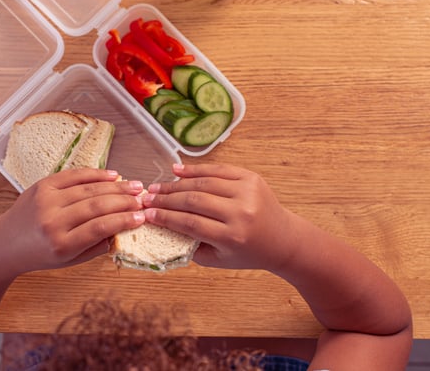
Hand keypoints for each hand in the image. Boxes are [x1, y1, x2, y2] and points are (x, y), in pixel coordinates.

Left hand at [0, 168, 144, 274]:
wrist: (6, 243)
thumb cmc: (40, 254)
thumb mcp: (71, 260)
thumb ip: (97, 245)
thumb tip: (123, 227)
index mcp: (61, 244)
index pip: (100, 228)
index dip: (124, 220)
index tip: (141, 217)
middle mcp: (52, 220)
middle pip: (96, 205)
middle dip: (124, 201)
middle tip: (143, 199)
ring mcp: (46, 200)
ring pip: (88, 189)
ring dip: (115, 187)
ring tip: (134, 186)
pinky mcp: (42, 185)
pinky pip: (73, 175)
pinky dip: (95, 174)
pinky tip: (112, 176)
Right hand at [142, 164, 298, 269]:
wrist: (282, 239)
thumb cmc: (248, 252)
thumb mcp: (220, 259)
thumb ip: (192, 246)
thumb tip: (162, 227)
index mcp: (233, 237)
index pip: (191, 224)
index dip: (166, 218)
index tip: (147, 214)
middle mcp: (241, 212)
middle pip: (195, 201)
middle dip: (166, 199)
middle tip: (147, 198)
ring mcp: (248, 192)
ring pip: (204, 183)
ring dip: (176, 184)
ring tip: (158, 187)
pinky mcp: (251, 178)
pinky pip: (218, 169)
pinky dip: (196, 169)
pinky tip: (177, 171)